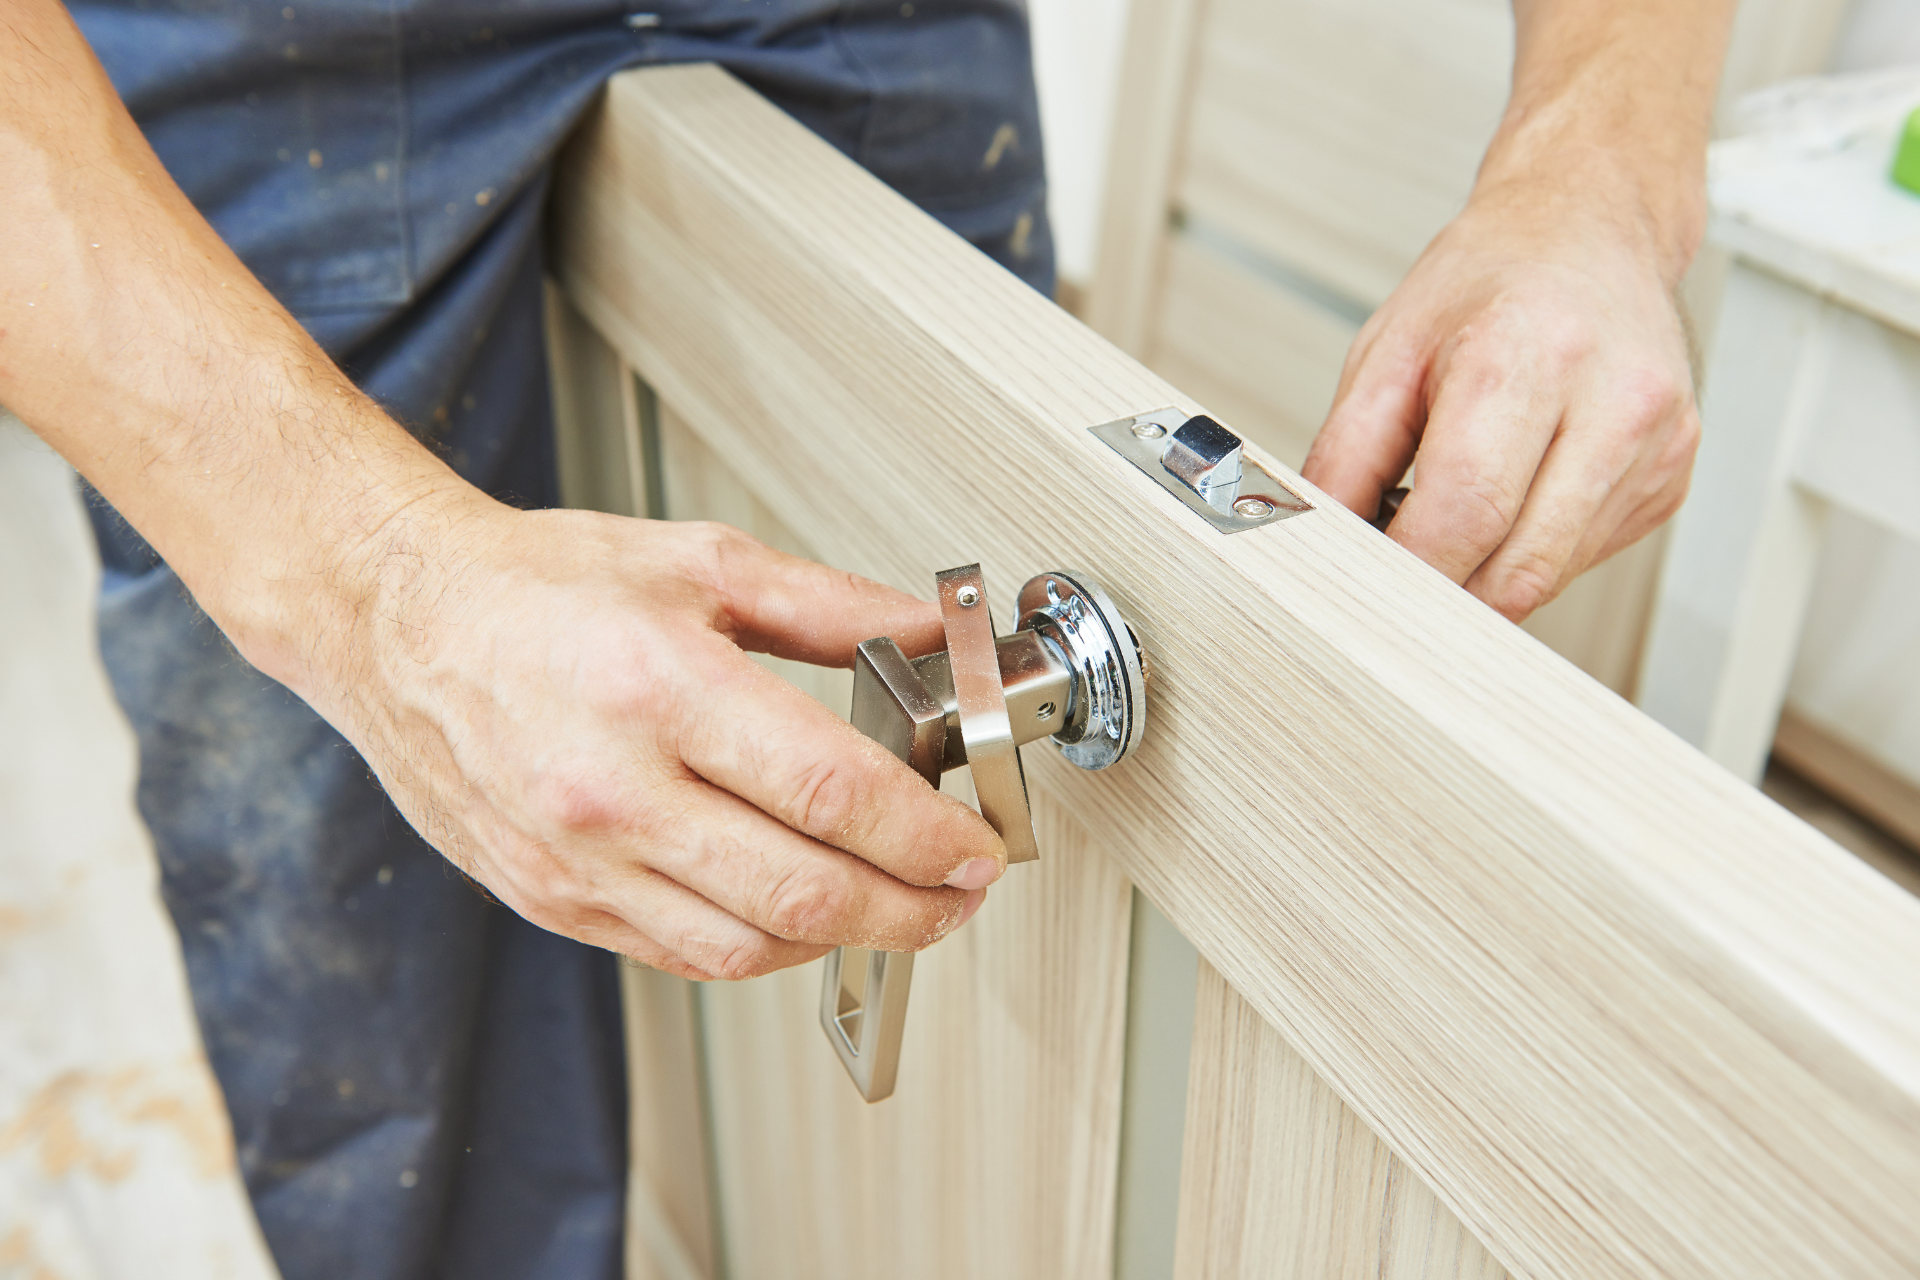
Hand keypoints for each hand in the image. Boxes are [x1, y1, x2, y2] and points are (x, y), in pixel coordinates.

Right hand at [312, 503, 1005, 980]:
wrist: (398, 623)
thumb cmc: (539, 586)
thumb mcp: (700, 560)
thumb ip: (829, 605)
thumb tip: (932, 635)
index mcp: (660, 687)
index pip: (831, 792)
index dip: (925, 835)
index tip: (978, 845)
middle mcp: (613, 788)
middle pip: (803, 891)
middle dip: (912, 907)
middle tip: (962, 893)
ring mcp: (576, 859)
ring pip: (747, 947)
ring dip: (846, 939)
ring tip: (898, 906)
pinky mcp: (551, 899)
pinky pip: (682, 955)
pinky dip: (761, 948)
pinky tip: (801, 915)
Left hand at [1300, 184, 1701, 620]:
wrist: (1589, 229)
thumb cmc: (1488, 283)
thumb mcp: (1385, 353)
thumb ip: (1343, 459)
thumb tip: (1316, 545)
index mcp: (1529, 356)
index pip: (1465, 515)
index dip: (1404, 572)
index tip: (1359, 589)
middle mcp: (1613, 401)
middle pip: (1515, 568)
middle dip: (1439, 594)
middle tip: (1388, 582)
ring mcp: (1655, 445)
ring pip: (1549, 577)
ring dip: (1482, 577)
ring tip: (1447, 521)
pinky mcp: (1671, 478)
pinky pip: (1581, 558)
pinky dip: (1528, 552)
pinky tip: (1512, 497)